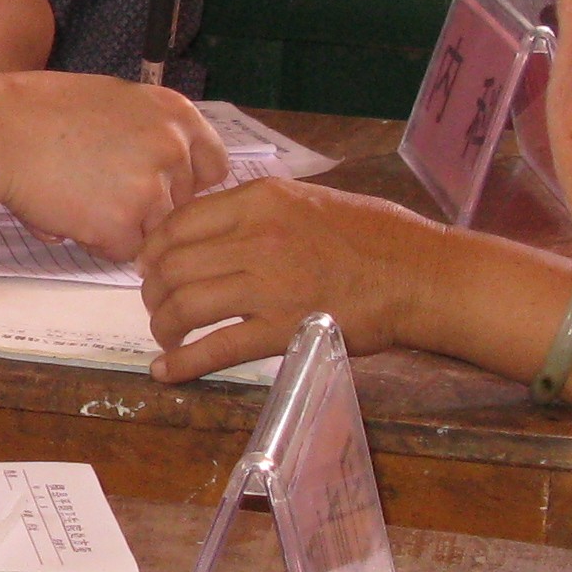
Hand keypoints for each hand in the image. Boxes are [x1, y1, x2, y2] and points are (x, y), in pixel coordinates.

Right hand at [0, 73, 226, 258]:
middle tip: (99, 190)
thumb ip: (152, 130)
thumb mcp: (115, 100)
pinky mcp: (125, 224)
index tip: (156, 186)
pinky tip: (70, 214)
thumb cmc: (43, 112)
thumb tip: (174, 164)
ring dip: (122, 227)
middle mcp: (174, 147)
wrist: (0, 132)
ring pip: (154, 231)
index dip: (184, 183)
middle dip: (148, 208)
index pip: (213, 167)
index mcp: (177, 114)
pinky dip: (97, 243)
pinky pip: (124, 252)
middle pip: (181, 205)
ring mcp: (152, 187)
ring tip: (80, 198)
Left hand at [137, 177, 435, 380]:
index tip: (151, 266)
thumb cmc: (376, 235)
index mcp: (262, 199)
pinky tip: (166, 371)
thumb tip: (215, 231)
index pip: (181, 221)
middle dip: (154, 290)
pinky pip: (215, 347)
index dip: (155, 248)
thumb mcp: (310, 200)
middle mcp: (257, 236)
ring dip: (163, 325)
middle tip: (157, 304)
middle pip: (173, 264)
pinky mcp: (283, 330)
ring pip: (185, 304)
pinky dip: (182, 362)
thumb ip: (261, 211)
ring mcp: (269, 285)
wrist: (420, 274)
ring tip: (166, 335)